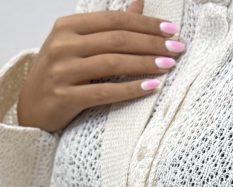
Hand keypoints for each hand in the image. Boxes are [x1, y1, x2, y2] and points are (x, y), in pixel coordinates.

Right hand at [17, 0, 184, 132]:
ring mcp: (63, 71)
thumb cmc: (60, 74)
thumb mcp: (78, 44)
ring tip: (169, 65)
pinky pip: (105, 92)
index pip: (114, 20)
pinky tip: (151, 87)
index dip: (145, 23)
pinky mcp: (66, 97)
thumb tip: (138, 3)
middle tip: (177, 48)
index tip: (170, 30)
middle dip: (151, 43)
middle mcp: (63, 45)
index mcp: (67, 27)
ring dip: (145, 63)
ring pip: (113, 63)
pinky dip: (130, 89)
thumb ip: (107, 27)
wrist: (32, 108)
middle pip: (117, 40)